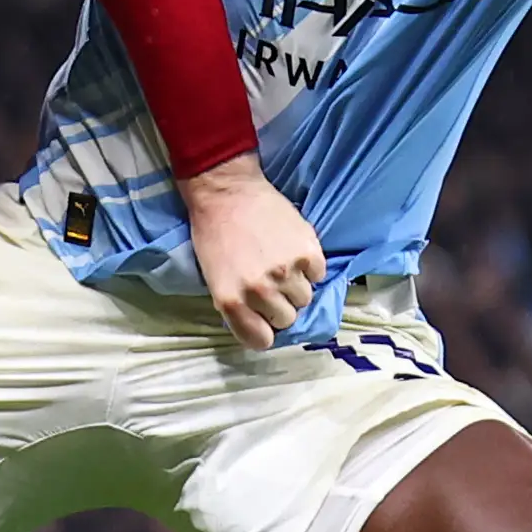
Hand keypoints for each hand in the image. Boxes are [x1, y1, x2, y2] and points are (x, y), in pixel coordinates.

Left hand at [181, 155, 324, 350]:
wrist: (227, 191)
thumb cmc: (213, 234)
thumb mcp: (214, 280)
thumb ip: (237, 306)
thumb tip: (262, 324)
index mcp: (231, 302)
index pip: (261, 341)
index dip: (264, 331)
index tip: (264, 320)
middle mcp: (260, 291)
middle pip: (287, 319)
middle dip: (280, 305)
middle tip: (272, 285)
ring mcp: (286, 271)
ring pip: (305, 298)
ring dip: (296, 285)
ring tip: (283, 264)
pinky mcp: (308, 251)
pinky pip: (318, 273)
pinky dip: (310, 265)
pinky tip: (294, 250)